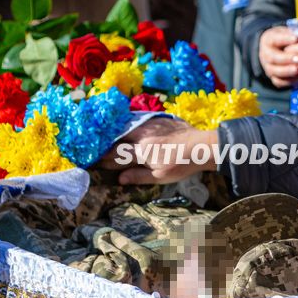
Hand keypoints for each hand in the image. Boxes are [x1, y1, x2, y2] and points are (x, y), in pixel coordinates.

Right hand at [99, 116, 218, 184]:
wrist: (201, 146)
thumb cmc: (181, 165)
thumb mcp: (160, 176)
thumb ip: (138, 176)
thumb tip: (119, 178)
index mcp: (142, 151)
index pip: (117, 154)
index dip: (105, 159)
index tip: (95, 161)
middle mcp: (143, 135)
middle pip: (118, 137)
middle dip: (106, 142)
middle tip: (97, 146)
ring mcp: (150, 124)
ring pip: (127, 126)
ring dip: (116, 131)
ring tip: (106, 135)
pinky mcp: (158, 118)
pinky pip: (138, 119)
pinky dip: (129, 124)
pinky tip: (126, 126)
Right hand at [259, 25, 297, 87]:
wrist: (278, 49)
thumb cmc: (286, 39)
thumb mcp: (288, 32)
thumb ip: (294, 33)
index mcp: (268, 40)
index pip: (275, 39)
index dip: (285, 39)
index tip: (297, 39)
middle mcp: (265, 54)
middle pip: (273, 58)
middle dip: (286, 59)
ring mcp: (267, 66)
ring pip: (274, 71)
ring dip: (287, 72)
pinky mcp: (273, 77)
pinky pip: (278, 82)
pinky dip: (288, 82)